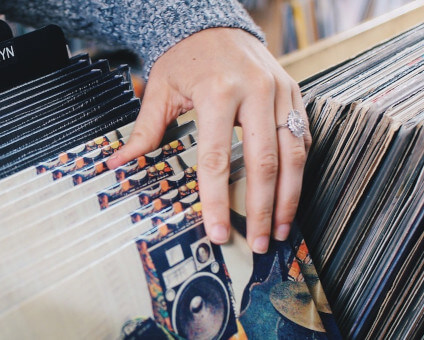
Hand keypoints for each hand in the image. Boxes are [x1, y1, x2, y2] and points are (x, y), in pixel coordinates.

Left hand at [107, 28, 310, 252]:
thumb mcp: (160, 88)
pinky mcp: (294, 93)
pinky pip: (303, 138)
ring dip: (289, 198)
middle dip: (263, 209)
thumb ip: (145, 129)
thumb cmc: (186, 57)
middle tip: (259, 241)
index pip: (218, 159)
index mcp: (218, 92)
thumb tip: (119, 163)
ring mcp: (280, 92)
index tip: (219, 231)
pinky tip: (290, 196)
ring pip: (294, 155)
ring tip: (281, 228)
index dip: (218, 200)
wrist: (214, 24)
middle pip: (264, 163)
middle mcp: (255, 92)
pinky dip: (299, 171)